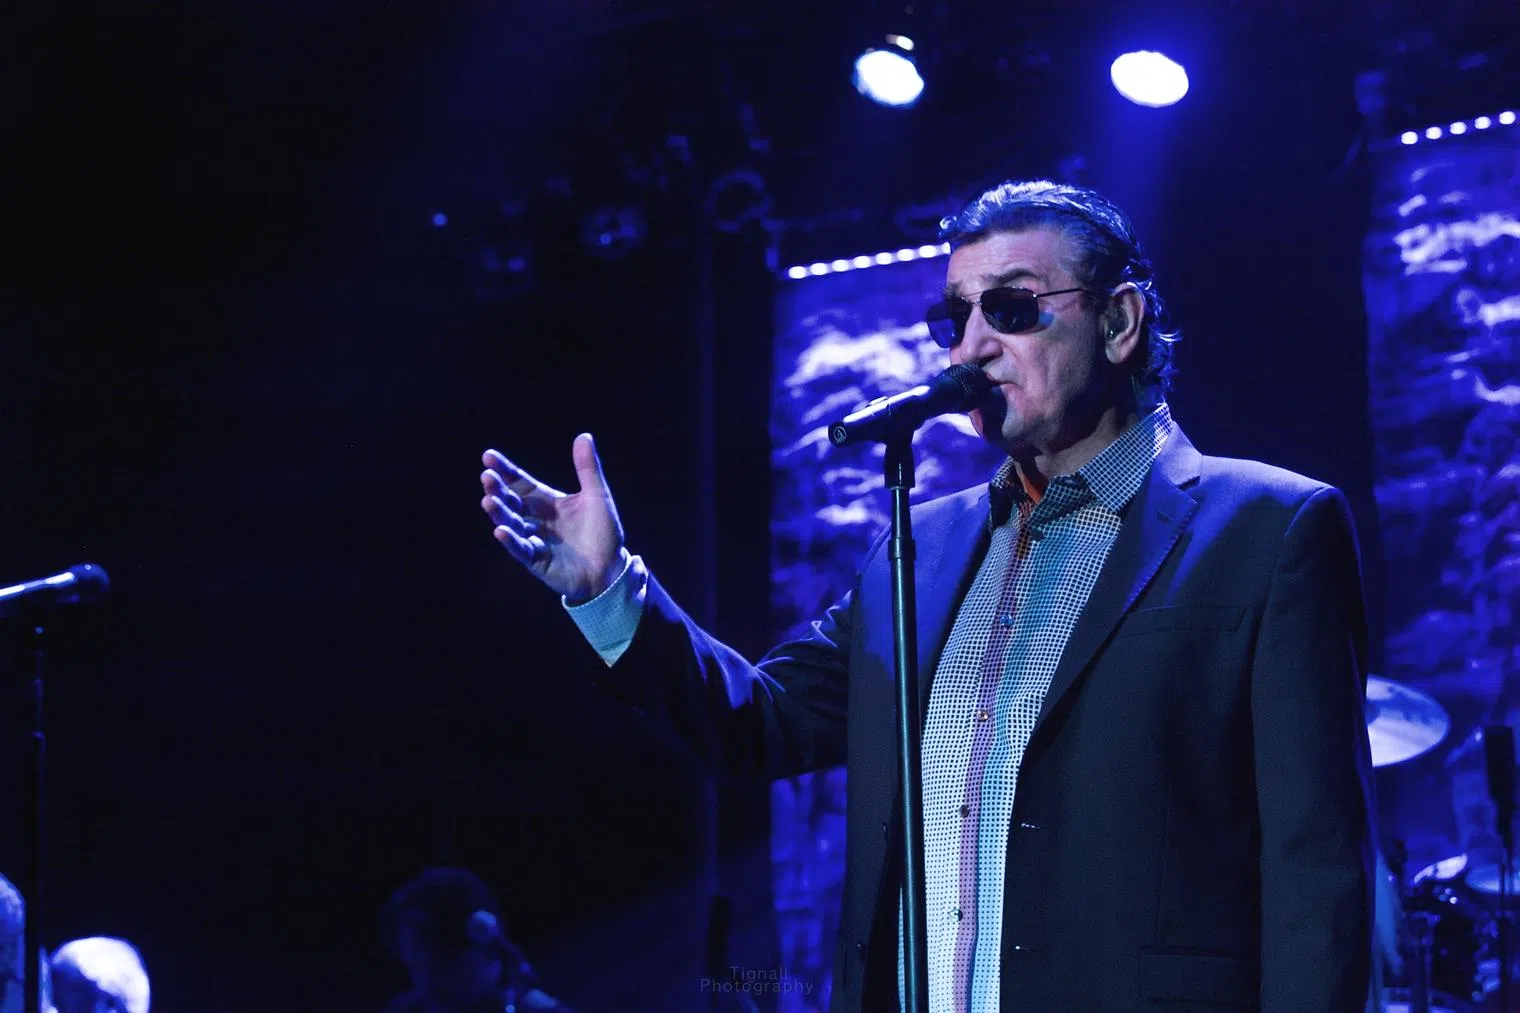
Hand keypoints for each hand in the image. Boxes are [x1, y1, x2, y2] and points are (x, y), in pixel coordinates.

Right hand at [481, 433, 627, 602]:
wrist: (611, 568)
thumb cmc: (603, 532)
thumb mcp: (597, 496)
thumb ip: (587, 468)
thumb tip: (584, 435)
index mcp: (547, 502)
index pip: (520, 483)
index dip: (505, 470)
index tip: (488, 456)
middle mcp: (535, 519)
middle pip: (511, 502)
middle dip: (498, 490)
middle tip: (487, 477)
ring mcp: (533, 540)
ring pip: (511, 524)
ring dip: (499, 513)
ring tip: (488, 501)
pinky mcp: (536, 561)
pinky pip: (520, 549)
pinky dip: (510, 540)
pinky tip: (500, 530)